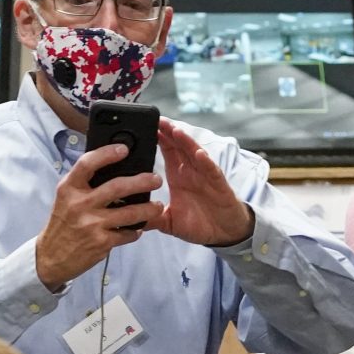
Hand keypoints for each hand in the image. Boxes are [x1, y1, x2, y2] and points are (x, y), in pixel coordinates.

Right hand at [35, 144, 166, 289]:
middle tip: (156, 180)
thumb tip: (112, 168)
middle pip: (117, 187)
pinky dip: (136, 231)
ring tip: (157, 206)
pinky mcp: (101, 242)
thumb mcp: (65, 199)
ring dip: (148, 209)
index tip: (124, 149)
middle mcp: (80, 204)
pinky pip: (127, 234)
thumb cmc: (62, 224)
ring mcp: (92, 224)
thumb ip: (84, 184)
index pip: (88, 164)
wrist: (51, 257)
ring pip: (130, 213)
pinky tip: (138, 228)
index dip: (107, 153)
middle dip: (142, 182)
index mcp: (69, 188)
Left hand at [147, 119, 253, 246]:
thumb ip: (151, 219)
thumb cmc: (199, 224)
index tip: (145, 126)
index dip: (158, 138)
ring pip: (194, 154)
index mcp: (178, 177)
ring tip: (175, 131)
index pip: (167, 151)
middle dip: (169, 133)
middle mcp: (191, 172)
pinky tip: (199, 154)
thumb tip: (129, 221)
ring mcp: (205, 176)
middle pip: (179, 146)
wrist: (223, 233)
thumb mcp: (169, 222)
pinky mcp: (218, 185)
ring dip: (186, 142)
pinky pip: (211, 171)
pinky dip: (206, 162)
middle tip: (157, 120)